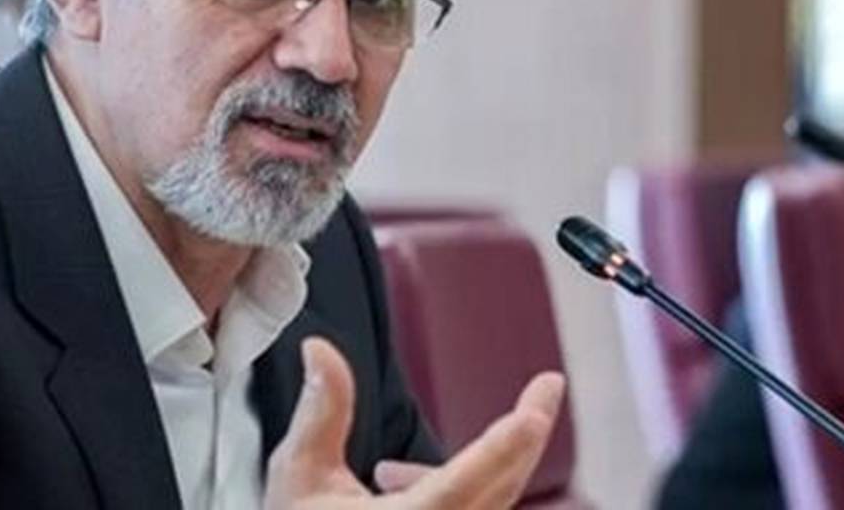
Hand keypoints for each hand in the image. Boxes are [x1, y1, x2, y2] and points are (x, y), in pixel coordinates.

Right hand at [263, 337, 564, 508]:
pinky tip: (391, 485)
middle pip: (502, 486)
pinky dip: (457, 488)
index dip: (508, 440)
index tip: (539, 405)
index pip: (467, 478)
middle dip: (523, 435)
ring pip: (491, 500)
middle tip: (545, 389)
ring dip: (478, 464)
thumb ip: (322, 409)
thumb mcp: (298, 473)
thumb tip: (320, 349)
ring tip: (386, 472)